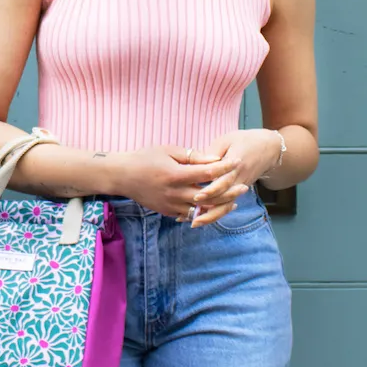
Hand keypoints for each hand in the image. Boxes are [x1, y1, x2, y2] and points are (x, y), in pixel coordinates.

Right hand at [110, 145, 239, 220]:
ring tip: (233, 201)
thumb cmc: (145, 158)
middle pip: (210, 195)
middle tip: (243, 186)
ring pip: (203, 210)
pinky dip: (204, 213)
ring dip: (220, 206)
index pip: (208, 172)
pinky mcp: (168, 212)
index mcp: (176, 174)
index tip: (237, 162)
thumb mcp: (168, 150)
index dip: (225, 167)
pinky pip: (191, 216)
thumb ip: (192, 156)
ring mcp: (172, 205)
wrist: (123, 176)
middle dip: (229, 191)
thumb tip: (214, 159)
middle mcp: (176, 192)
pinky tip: (214, 207)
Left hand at [187, 129, 281, 226]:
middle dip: (209, 210)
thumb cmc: (245, 141)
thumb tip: (195, 163)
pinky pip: (228, 204)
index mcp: (236, 165)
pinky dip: (216, 213)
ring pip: (227, 206)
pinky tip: (202, 217)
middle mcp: (239, 179)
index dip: (211, 190)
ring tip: (194, 223)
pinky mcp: (239, 191)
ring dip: (211, 216)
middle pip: (225, 199)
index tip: (197, 197)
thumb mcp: (227, 140)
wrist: (269, 148)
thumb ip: (212, 152)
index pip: (223, 181)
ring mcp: (240, 187)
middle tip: (193, 218)